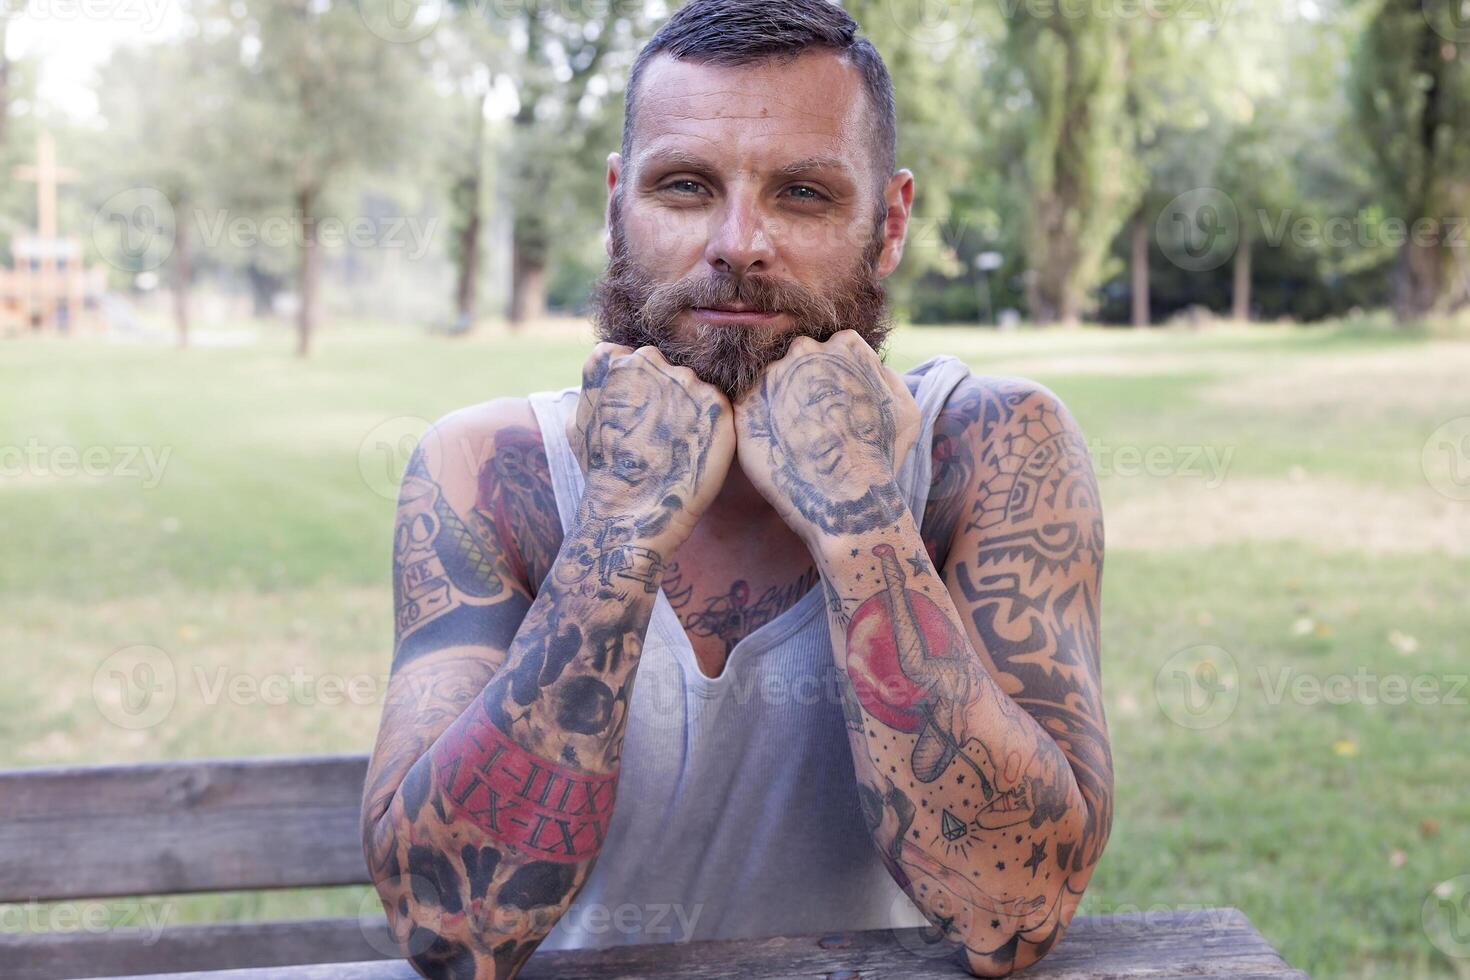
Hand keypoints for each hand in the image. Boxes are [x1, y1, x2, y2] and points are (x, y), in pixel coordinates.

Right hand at [567, 343, 735, 550]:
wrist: (632, 509)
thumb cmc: (601, 472)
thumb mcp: (577, 423)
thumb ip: (593, 389)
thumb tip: (603, 376)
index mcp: (613, 360)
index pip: (630, 357)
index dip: (634, 388)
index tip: (633, 415)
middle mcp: (649, 360)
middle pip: (664, 366)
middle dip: (663, 393)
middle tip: (656, 433)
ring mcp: (685, 379)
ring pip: (691, 386)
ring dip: (688, 409)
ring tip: (674, 446)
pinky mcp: (715, 403)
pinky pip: (715, 407)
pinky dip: (709, 427)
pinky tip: (692, 450)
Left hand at [733, 330, 920, 545]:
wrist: (844, 499)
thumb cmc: (880, 457)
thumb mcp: (905, 409)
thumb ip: (886, 376)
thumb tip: (871, 366)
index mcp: (844, 345)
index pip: (834, 347)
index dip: (837, 377)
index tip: (839, 405)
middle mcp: (804, 350)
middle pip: (800, 357)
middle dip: (805, 383)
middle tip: (814, 422)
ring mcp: (770, 375)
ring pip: (772, 379)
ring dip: (780, 401)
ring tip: (795, 437)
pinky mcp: (744, 404)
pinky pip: (748, 403)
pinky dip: (759, 420)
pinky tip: (776, 443)